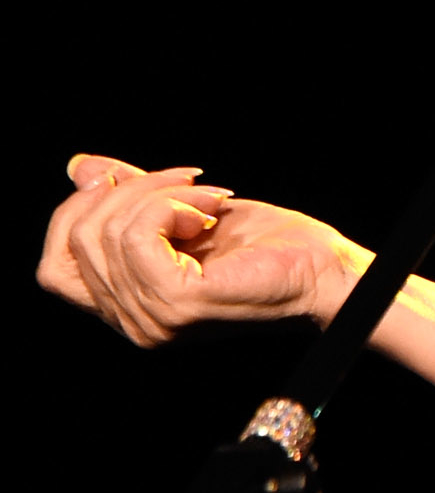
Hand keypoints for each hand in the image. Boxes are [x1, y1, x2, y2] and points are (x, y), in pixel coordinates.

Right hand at [38, 154, 357, 345]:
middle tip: (190, 183)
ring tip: (208, 198)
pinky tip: (209, 211)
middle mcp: (132, 324)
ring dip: (159, 192)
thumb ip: (128, 197)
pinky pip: (137, 233)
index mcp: (127, 308)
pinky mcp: (177, 303)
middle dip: (128, 190)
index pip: (52, 270)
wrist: (324, 271)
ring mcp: (152, 319)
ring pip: (108, 230)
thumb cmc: (266, 246)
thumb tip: (79, 167)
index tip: (127, 180)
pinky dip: (169, 205)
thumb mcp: (184, 211)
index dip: (74, 215)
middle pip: (78, 238)